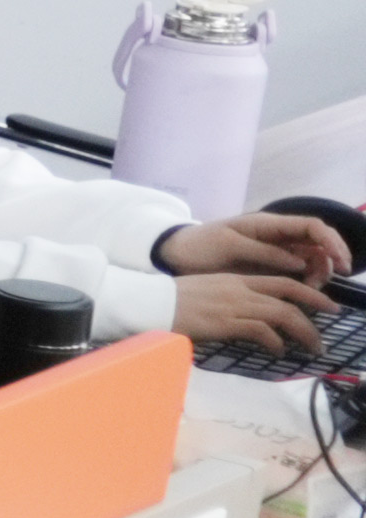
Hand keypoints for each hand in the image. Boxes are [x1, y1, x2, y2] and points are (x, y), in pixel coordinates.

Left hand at [173, 209, 353, 286]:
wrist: (175, 256)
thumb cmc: (199, 246)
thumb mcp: (228, 247)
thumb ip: (264, 252)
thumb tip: (300, 262)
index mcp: (268, 224)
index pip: (312, 227)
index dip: (332, 242)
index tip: (341, 263)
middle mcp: (277, 236)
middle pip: (318, 244)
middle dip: (328, 262)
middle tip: (323, 285)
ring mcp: (275, 251)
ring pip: (311, 259)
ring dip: (318, 274)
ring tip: (310, 291)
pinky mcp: (269, 267)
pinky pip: (297, 271)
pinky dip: (305, 281)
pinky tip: (301, 293)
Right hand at [173, 261, 339, 352]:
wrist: (147, 302)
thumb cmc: (170, 301)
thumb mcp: (206, 292)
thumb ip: (229, 300)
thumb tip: (247, 319)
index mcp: (235, 279)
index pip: (281, 282)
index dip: (308, 293)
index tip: (325, 304)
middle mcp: (239, 288)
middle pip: (290, 296)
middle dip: (316, 312)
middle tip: (324, 332)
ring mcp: (233, 304)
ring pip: (283, 314)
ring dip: (303, 332)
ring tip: (311, 347)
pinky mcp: (225, 321)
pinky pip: (262, 330)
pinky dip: (276, 342)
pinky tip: (277, 351)